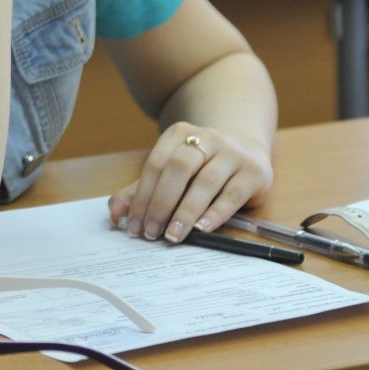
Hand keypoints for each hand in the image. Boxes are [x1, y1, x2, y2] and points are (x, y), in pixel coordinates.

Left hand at [108, 121, 273, 243]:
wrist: (246, 148)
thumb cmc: (201, 166)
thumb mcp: (171, 171)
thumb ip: (141, 190)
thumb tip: (115, 214)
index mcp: (179, 133)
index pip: (155, 164)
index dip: (141, 197)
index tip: (133, 226)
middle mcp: (207, 138)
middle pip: (178, 169)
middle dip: (161, 203)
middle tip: (150, 232)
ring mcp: (232, 153)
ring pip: (205, 182)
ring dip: (185, 212)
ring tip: (173, 236)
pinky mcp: (253, 172)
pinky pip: (232, 195)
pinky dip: (215, 214)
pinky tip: (201, 229)